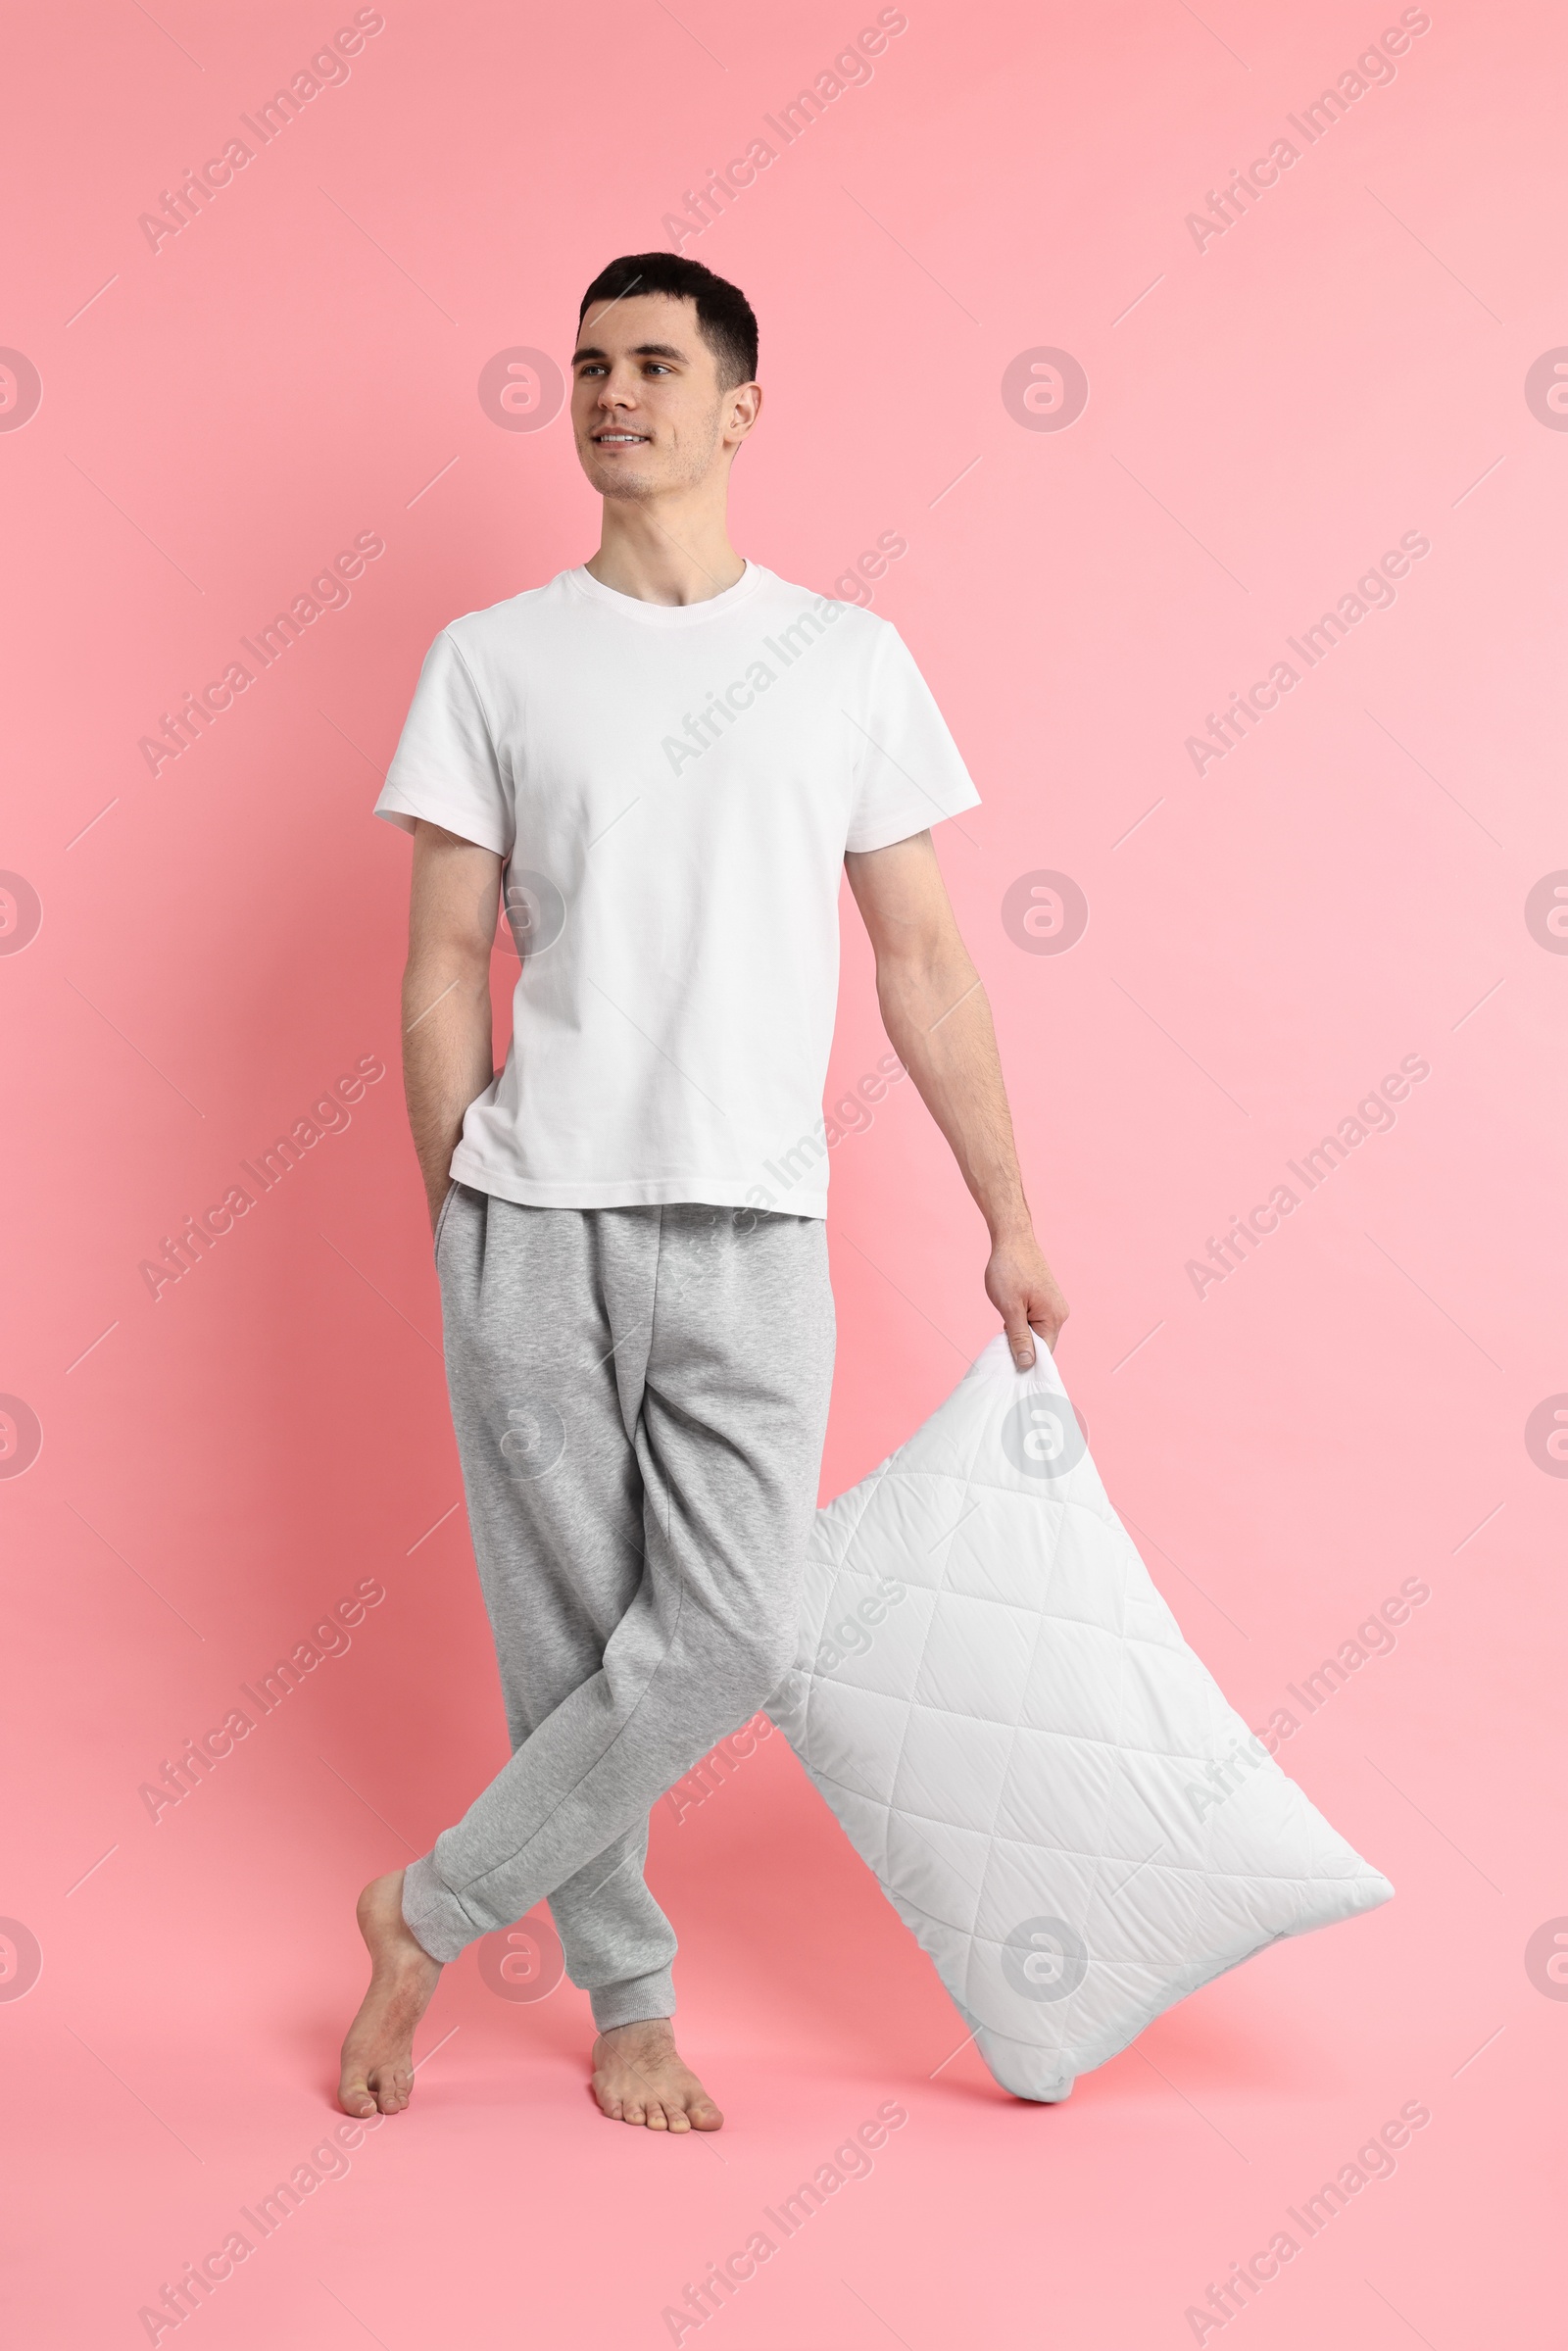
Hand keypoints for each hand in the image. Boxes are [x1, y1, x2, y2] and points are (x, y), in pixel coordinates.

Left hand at [985, 1229, 1068, 1367]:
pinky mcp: (1045, 1300)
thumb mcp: (1010, 1308)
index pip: (1044, 1353)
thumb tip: (1027, 1364)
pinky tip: (1008, 1316)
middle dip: (1021, 1347)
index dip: (1026, 1362)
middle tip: (1000, 1345)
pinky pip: (1034, 1321)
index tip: (1008, 1367)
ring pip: (1035, 1332)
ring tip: (1003, 1324)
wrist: (1012, 1240)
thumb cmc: (1010, 1270)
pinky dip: (1020, 1323)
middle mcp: (1059, 1313)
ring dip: (1019, 1333)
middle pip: (1040, 1344)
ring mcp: (1053, 1305)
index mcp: (1054, 1317)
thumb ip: (1019, 1337)